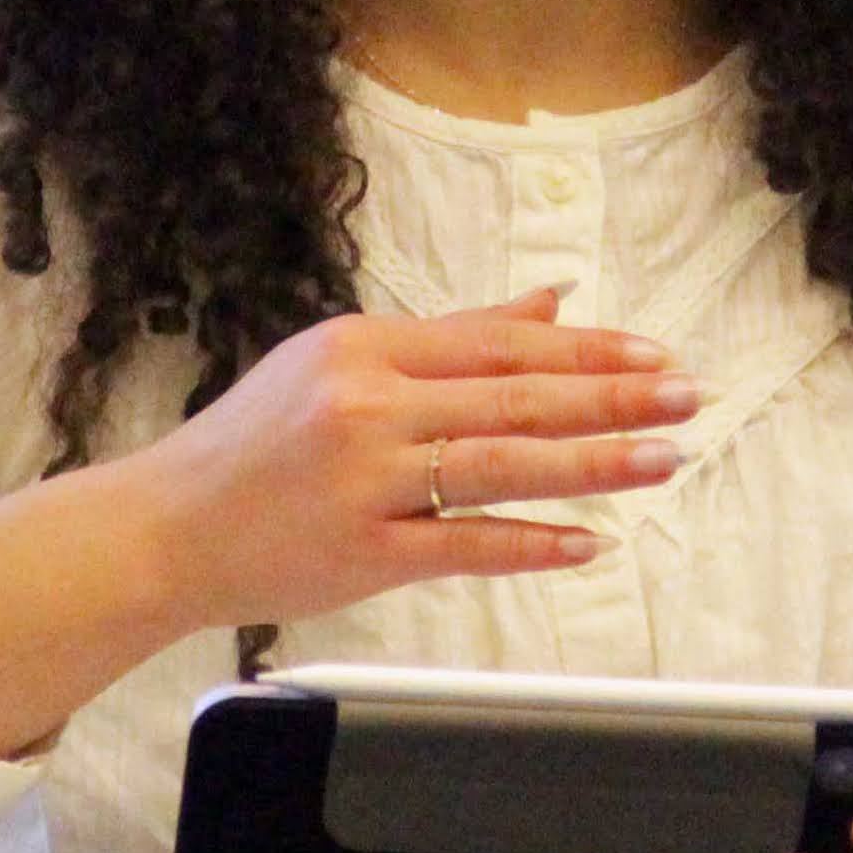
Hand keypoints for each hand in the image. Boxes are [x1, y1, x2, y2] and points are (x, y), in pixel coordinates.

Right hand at [0, 289, 698, 759]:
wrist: (167, 526)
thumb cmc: (255, 444)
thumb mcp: (339, 363)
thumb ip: (450, 336)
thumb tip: (551, 301)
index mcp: (364, 348)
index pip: (498, 344)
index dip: (585, 350)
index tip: (652, 355)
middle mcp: (367, 406)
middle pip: (514, 396)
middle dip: (612, 398)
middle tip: (685, 397)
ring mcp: (365, 481)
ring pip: (501, 465)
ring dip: (593, 462)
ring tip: (661, 459)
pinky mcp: (362, 552)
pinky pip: (463, 544)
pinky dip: (529, 541)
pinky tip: (587, 540)